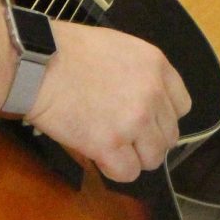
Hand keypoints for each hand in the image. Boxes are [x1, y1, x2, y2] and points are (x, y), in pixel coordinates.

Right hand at [24, 21, 191, 182]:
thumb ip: (139, 73)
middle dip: (147, 140)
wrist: (37, 63)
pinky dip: (114, 170)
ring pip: (153, 158)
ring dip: (133, 157)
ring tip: (111, 147)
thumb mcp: (118, 47)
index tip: (145, 121)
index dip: (162, 117)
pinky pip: (128, 173)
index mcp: (157, 65)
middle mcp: (153, 93)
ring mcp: (134, 120)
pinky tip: (99, 156)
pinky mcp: (110, 144)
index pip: (182, 106)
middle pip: (169, 135)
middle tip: (123, 137)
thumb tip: (143, 98)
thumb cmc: (67, 50)